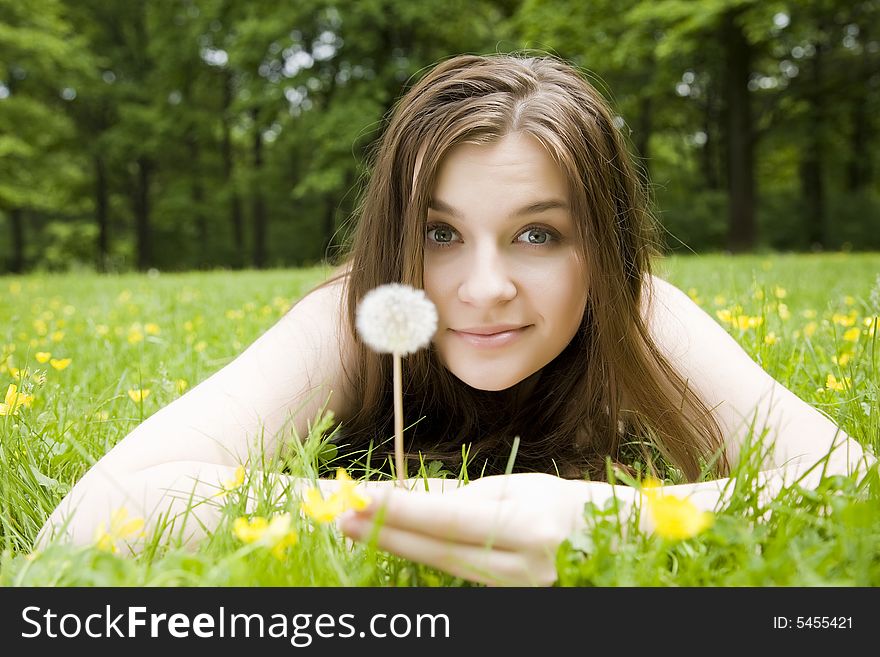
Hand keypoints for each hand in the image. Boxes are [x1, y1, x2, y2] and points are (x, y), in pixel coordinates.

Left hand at [338, 472, 597, 585]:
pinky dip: (427, 558)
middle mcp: (524, 567)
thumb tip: (417, 506)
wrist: (603, 538)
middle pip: (440, 551)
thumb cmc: (558, 503)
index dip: (403, 511)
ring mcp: (517, 591)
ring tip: (361, 527)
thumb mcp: (517, 489)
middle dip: (389, 533)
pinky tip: (398, 542)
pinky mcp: (509, 599)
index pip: (451, 520)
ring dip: (400, 545)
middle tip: (345, 516)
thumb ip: (469, 501)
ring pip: (445, 568)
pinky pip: (460, 577)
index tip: (362, 498)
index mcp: (530, 530)